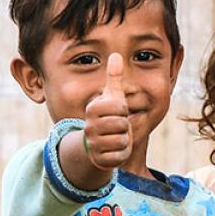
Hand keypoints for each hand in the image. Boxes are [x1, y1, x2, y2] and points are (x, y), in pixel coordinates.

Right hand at [83, 53, 132, 169]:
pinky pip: (120, 155)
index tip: (117, 111)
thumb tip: (116, 55)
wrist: (96, 143)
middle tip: (117, 126)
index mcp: (93, 109)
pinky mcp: (100, 160)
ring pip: (122, 140)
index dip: (124, 109)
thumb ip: (114, 77)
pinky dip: (121, 153)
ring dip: (124, 139)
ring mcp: (94, 144)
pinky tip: (114, 149)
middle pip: (122, 124)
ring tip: (115, 137)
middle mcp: (90, 127)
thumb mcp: (111, 96)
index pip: (121, 107)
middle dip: (125, 126)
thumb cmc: (108, 116)